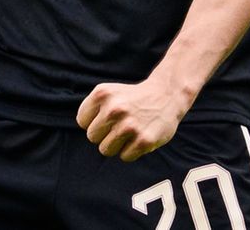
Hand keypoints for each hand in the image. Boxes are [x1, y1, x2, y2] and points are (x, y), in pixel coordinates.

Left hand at [76, 78, 190, 161]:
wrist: (166, 95)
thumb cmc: (132, 98)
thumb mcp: (109, 93)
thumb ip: (92, 109)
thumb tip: (85, 133)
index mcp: (102, 94)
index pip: (82, 121)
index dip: (94, 121)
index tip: (107, 117)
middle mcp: (114, 109)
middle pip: (92, 137)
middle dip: (104, 134)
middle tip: (119, 125)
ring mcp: (129, 126)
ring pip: (106, 150)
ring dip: (116, 145)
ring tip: (129, 132)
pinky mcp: (144, 140)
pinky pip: (125, 157)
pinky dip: (131, 151)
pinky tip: (139, 137)